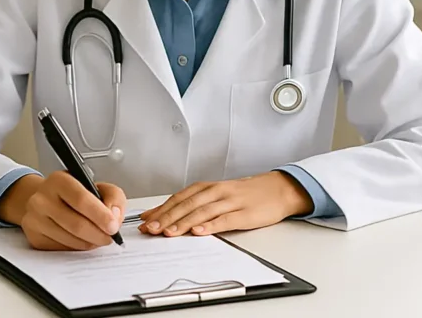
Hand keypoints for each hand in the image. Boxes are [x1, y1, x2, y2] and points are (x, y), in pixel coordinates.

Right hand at [0, 172, 126, 250]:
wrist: (44, 200)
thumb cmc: (73, 194)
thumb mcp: (95, 186)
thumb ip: (112, 196)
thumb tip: (114, 216)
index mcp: (59, 180)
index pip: (81, 199)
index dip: (100, 215)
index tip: (113, 226)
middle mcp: (42, 199)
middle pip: (76, 224)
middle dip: (99, 235)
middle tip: (110, 237)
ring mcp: (35, 219)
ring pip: (70, 240)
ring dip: (90, 243)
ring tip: (97, 237)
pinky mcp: (34, 237)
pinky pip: (62, 249)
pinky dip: (77, 248)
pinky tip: (82, 239)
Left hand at [138, 172, 311, 236]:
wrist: (276, 189)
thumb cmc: (244, 194)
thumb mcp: (217, 195)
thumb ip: (194, 205)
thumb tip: (166, 216)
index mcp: (207, 188)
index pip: (178, 198)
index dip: (161, 209)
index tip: (145, 221)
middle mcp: (215, 192)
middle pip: (187, 205)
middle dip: (166, 217)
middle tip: (151, 229)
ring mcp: (230, 202)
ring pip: (202, 211)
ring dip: (183, 222)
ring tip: (169, 233)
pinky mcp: (245, 213)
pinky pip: (225, 219)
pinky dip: (211, 226)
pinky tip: (199, 232)